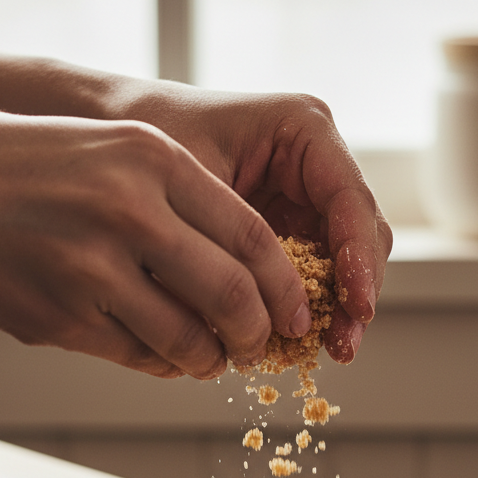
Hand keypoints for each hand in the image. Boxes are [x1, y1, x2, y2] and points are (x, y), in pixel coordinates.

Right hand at [0, 107, 320, 377]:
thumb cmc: (18, 168)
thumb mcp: (110, 154)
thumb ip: (180, 204)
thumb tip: (247, 277)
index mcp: (152, 159)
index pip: (255, 238)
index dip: (286, 290)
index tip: (294, 316)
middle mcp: (129, 209)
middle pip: (235, 295)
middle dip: (259, 335)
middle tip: (258, 348)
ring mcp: (91, 266)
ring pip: (189, 339)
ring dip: (209, 360)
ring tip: (208, 359)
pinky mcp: (60, 315)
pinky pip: (137, 356)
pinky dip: (160, 365)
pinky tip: (161, 357)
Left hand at [110, 84, 392, 362]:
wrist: (115, 127)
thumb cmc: (146, 133)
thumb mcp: (184, 181)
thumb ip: (225, 240)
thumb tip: (249, 316)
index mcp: (303, 130)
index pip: (351, 201)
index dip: (361, 259)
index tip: (356, 308)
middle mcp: (315, 163)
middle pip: (362, 235)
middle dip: (356, 293)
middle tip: (342, 345)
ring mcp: (306, 197)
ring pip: (346, 261)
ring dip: (339, 308)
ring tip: (328, 351)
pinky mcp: (289, 228)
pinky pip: (314, 273)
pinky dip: (310, 307)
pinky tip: (299, 342)